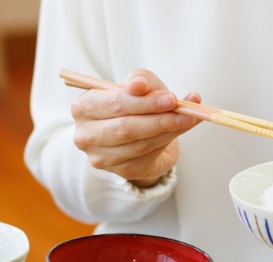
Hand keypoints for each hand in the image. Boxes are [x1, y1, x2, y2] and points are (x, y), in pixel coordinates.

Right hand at [70, 68, 201, 187]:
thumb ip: (141, 79)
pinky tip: (180, 130)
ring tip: (188, 118)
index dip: (143, 102)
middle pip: (125, 127)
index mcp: (83, 107)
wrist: (138, 133)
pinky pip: (147, 157)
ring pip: (139, 144)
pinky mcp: (121, 171)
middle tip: (185, 111)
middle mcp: (86, 135)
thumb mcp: (138, 85)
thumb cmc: (134, 104)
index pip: (114, 104)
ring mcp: (101, 157)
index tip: (171, 98)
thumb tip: (139, 84)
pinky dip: (167, 142)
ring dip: (168, 131)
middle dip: (159, 118)